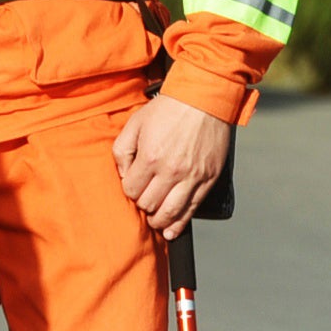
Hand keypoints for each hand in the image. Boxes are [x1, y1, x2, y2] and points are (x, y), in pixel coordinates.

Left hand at [113, 94, 232, 236]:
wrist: (204, 100)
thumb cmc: (167, 110)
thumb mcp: (134, 124)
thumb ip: (122, 152)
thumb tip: (122, 176)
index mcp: (150, 157)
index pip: (131, 190)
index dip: (128, 190)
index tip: (132, 185)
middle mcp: (172, 171)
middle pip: (150, 204)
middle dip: (142, 205)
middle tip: (143, 201)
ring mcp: (193, 177)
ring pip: (171, 213)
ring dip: (160, 222)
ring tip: (155, 222)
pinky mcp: (208, 179)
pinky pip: (193, 208)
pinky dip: (181, 224)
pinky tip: (172, 231)